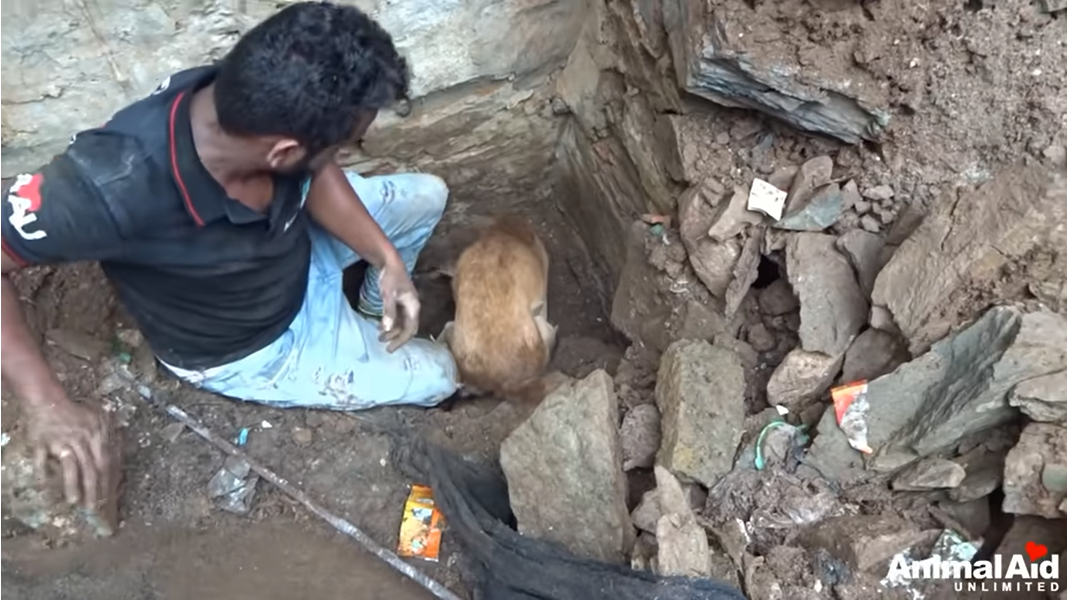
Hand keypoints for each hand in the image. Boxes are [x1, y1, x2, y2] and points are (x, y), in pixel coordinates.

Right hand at [25, 396, 113, 510]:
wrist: (49, 401)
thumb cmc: (75, 413)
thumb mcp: (99, 420)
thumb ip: (109, 438)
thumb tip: (121, 459)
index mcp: (98, 435)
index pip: (106, 463)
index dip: (108, 482)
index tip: (109, 500)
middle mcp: (83, 439)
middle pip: (91, 468)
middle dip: (94, 490)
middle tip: (94, 509)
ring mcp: (62, 441)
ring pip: (70, 466)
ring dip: (72, 485)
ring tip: (75, 502)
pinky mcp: (43, 442)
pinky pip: (43, 460)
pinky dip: (44, 473)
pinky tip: (44, 486)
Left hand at [378, 257, 419, 352]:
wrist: (390, 262)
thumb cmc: (391, 278)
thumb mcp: (388, 295)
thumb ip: (389, 312)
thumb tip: (386, 329)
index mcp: (413, 307)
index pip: (410, 329)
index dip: (401, 340)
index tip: (390, 348)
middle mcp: (412, 308)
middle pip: (407, 328)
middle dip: (396, 338)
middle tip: (385, 347)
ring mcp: (406, 305)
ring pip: (402, 324)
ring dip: (392, 331)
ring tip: (379, 338)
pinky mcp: (400, 302)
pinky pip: (397, 318)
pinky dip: (390, 324)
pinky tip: (380, 327)